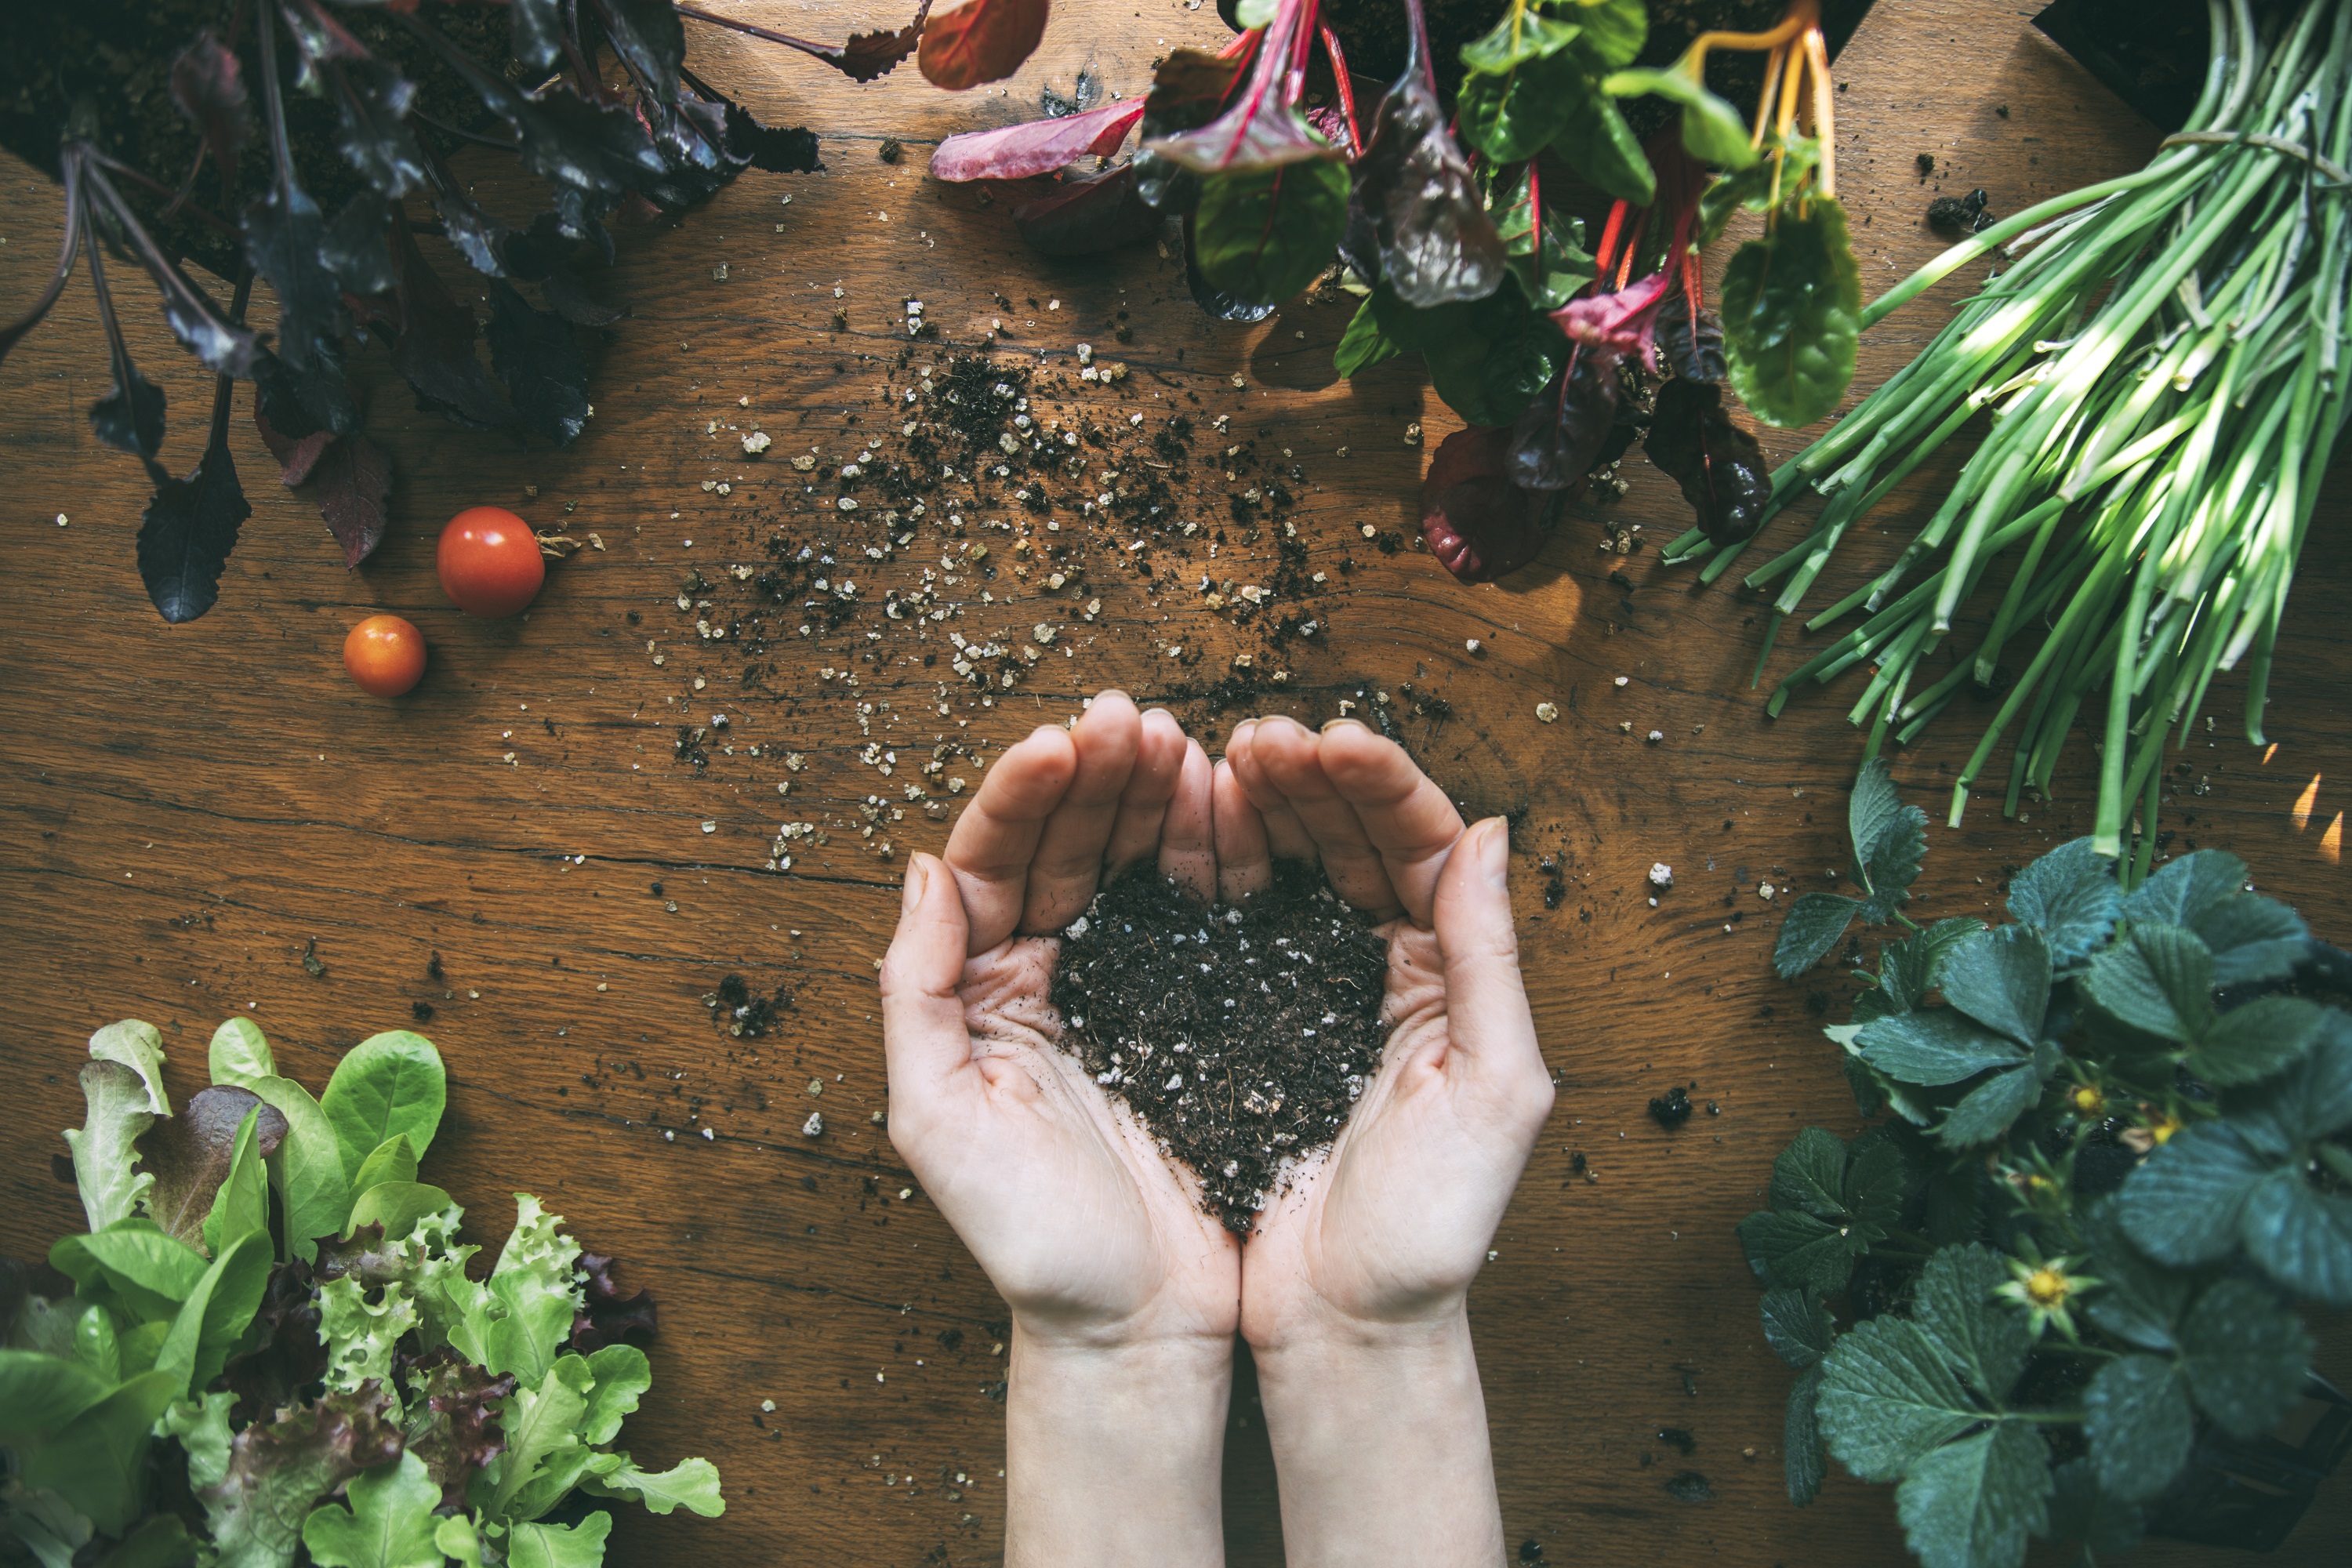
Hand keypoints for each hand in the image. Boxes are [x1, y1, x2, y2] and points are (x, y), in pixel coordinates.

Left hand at [879, 691, 1235, 1565]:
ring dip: (1146, 795)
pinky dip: (1203, 850)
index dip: (1024, 795)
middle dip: (1093, 773)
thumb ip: (913, 992)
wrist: (1139, 1326)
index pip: (991, 861)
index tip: (1066, 741)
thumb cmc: (1033, 1244)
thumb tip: (921, 867)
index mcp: (974, 992)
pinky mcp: (1187, 1007)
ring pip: (1122, 860)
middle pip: (1059, 842)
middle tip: (1134, 719)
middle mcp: (1036, 974)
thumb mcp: (939, 1121)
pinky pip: (1188, 908)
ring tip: (1178, 743)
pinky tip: (1223, 804)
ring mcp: (1113, 985)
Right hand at [1220, 715, 1551, 1566]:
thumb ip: (1494, 958)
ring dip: (1251, 806)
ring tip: (1207, 758)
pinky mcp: (1236, 1021)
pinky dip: (1204, 867)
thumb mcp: (1493, 1092)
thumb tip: (1493, 829)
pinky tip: (1178, 827)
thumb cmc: (1431, 1232)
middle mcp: (1383, 966)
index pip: (1423, 846)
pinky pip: (1223, 922)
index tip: (1332, 740)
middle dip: (1305, 778)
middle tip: (1256, 737)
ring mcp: (1305, 989)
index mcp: (1451, 974)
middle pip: (1347, 839)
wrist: (1343, 1329)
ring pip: (1282, 866)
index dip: (1380, 786)